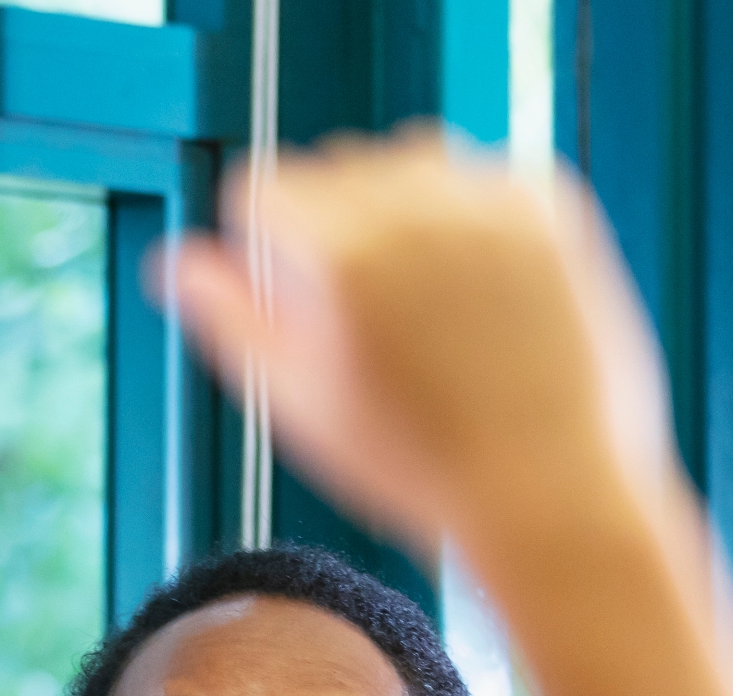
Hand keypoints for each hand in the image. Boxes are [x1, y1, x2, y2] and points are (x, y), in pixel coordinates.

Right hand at [163, 133, 732, 695]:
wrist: (557, 496)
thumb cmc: (424, 472)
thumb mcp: (300, 408)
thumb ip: (230, 321)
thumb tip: (175, 263)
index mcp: (338, 256)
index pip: (263, 189)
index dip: (268, 247)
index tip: (296, 294)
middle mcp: (413, 210)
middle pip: (335, 169)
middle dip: (337, 226)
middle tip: (374, 320)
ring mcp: (489, 202)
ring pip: (410, 162)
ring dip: (404, 211)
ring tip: (429, 305)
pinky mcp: (551, 206)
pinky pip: (484, 179)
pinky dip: (475, 219)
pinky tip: (483, 294)